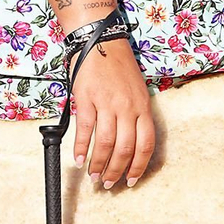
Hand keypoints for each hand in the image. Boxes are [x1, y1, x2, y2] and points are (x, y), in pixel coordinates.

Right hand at [69, 41, 155, 188]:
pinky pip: (85, 130)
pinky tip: (78, 159)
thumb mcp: (137, 90)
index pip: (146, 144)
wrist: (100, 40)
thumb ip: (136, 115)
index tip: (130, 180)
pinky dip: (80, 148)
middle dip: (116, 171)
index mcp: (143, 106)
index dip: (138, 166)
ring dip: (99, 164)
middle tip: (108, 183)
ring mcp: (107, 103)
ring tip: (94, 175)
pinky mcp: (87, 99)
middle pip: (125, 149)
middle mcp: (128, 107)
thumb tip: (131, 144)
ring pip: (105, 144)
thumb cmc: (119, 65)